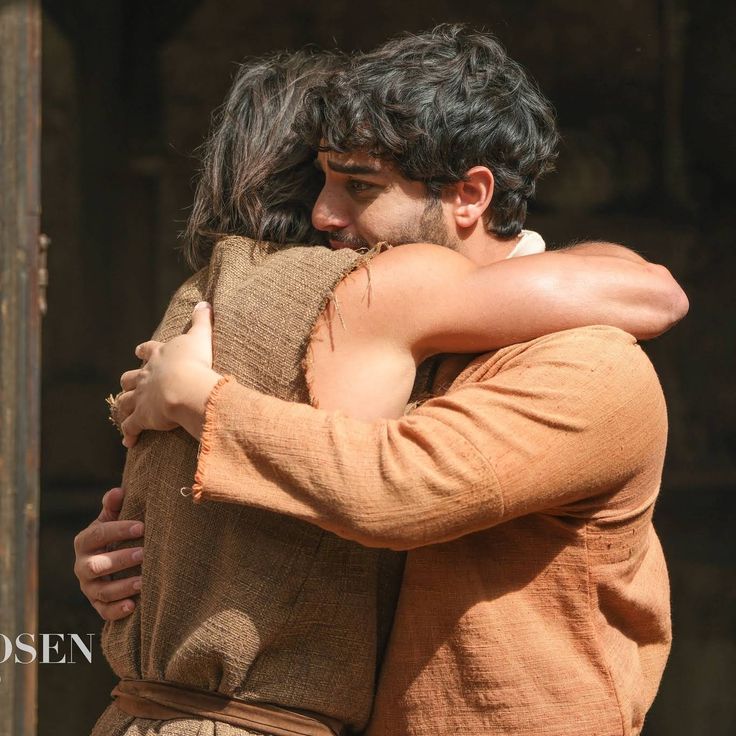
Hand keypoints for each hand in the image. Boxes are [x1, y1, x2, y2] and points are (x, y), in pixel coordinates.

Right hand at [73, 487, 143, 620]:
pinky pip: (103, 611)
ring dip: (122, 587)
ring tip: (143, 582)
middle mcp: (82, 566)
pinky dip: (117, 611)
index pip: (97, 535)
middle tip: (144, 553)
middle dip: (120, 560)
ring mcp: (89, 587)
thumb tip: (118, 492)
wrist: (111, 559)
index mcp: (84, 542)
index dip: (118, 530)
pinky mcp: (97, 604)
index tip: (142, 526)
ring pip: (101, 591)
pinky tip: (133, 606)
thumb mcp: (112, 519)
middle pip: (96, 566)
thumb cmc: (116, 534)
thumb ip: (113, 506)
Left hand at [116, 302, 220, 446]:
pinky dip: (128, 435)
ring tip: (126, 412)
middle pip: (130, 377)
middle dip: (130, 381)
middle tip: (130, 384)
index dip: (143, 352)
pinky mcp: (142, 417)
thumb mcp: (200, 337)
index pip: (147, 351)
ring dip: (126, 406)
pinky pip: (131, 428)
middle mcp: (146, 376)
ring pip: (126, 401)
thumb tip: (204, 302)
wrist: (186, 387)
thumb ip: (202, 320)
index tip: (139, 352)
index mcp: (158, 357)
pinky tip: (128, 443)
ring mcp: (142, 397)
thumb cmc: (194, 362)